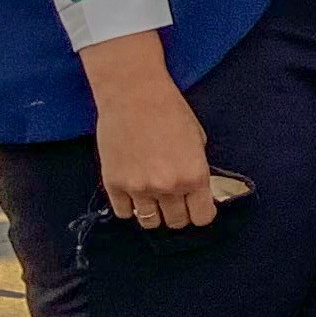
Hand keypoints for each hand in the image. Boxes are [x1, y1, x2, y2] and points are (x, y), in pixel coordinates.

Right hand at [84, 34, 216, 230]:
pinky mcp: (113, 184)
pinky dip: (130, 206)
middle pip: (177, 222)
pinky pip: (123, 212)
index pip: (202, 217)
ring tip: (153, 198)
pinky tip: (134, 191)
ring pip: (150, 222)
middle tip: (175, 200)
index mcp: (194, 175)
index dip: (201, 213)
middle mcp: (168, 187)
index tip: (197, 207)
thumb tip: (196, 191)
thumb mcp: (198, 140)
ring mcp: (139, 188)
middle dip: (178, 213)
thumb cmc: (169, 110)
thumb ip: (197, 170)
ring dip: (154, 213)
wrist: (133, 94)